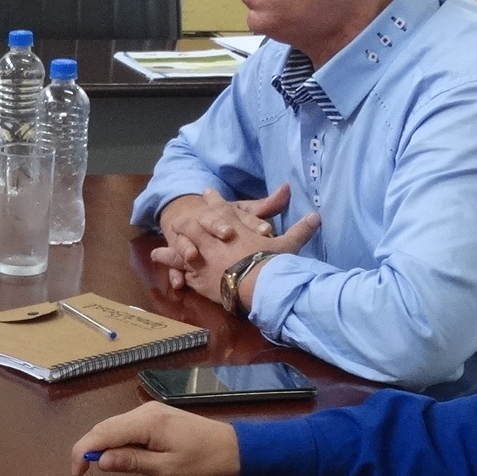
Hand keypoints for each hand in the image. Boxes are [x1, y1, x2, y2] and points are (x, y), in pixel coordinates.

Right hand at [70, 401, 242, 475]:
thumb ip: (130, 462)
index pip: (103, 433)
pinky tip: (118, 456)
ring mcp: (150, 411)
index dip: (83, 451)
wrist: (233, 448)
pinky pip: (127, 427)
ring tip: (98, 466)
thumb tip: (99, 460)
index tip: (76, 473)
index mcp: (146, 422)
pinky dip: (116, 440)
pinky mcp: (156, 417)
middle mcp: (144, 410)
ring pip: (115, 426)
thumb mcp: (165, 468)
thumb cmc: (202, 462)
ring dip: (102, 444)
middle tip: (82, 472)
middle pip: (105, 427)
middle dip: (89, 447)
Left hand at [151, 185, 320, 295]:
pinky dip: (170, 265)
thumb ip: (301, 229)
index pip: (221, 208)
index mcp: (233, 225)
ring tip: (158, 249)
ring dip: (172, 245)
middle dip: (189, 221)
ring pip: (182, 245)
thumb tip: (317, 216)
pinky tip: (159, 263)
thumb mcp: (288, 243)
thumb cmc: (272, 261)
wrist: (256, 283)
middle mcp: (212, 237)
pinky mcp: (196, 274)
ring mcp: (201, 255)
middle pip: (196, 224)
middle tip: (181, 219)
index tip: (208, 192)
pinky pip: (179, 268)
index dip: (214, 201)